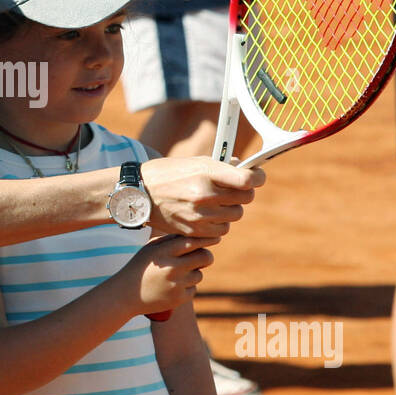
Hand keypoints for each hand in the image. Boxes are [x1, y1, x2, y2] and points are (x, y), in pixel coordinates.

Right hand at [122, 234, 215, 313]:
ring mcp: (176, 284)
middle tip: (203, 257)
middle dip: (206, 256)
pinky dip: (186, 287)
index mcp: (164, 252)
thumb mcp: (151, 248)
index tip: (215, 238)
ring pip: (199, 274)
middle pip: (204, 257)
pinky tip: (171, 287)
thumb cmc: (141, 266)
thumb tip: (196, 234)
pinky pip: (193, 289)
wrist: (126, 294)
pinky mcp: (179, 299)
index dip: (207, 239)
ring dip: (193, 273)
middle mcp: (172, 267)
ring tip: (175, 275)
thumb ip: (171, 240)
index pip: (193, 241)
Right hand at [141, 157, 263, 238]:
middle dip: (242, 193)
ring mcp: (199, 216)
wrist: (138, 193)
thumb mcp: (194, 162)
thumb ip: (221, 167)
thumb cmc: (167, 173)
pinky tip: (206, 214)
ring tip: (215, 202)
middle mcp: (204, 195)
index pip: (247, 180)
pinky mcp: (194, 231)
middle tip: (231, 189)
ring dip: (230, 209)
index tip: (257, 176)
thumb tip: (245, 169)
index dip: (257, 178)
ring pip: (235, 216)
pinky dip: (218, 223)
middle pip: (245, 199)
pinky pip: (221, 230)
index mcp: (205, 173)